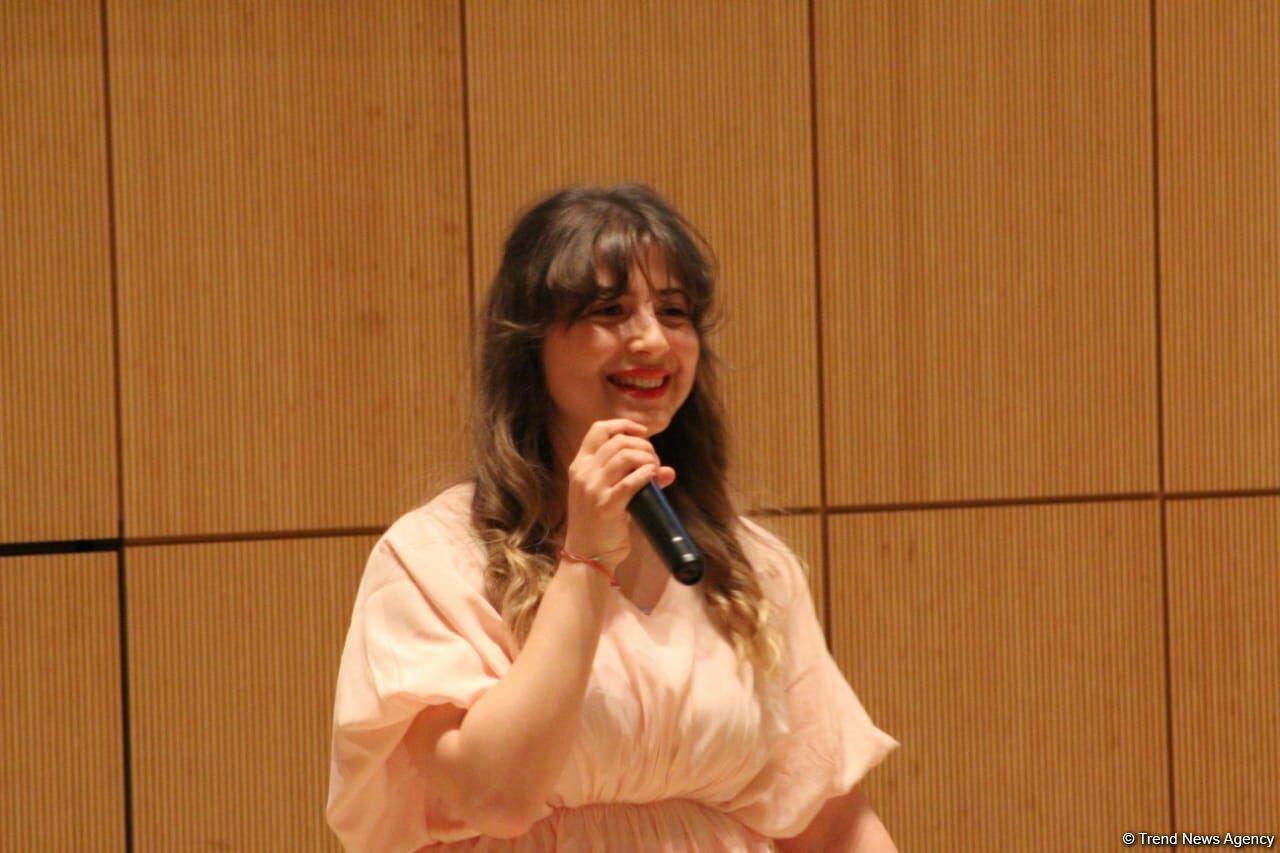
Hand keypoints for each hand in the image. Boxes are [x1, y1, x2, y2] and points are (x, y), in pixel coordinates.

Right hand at [562, 419, 675, 570]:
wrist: (587, 555)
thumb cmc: (599, 524)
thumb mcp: (609, 495)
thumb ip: (633, 478)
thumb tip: (669, 472)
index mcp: (580, 466)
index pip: (598, 430)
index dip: (624, 425)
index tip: (643, 432)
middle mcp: (583, 473)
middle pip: (618, 441)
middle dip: (643, 446)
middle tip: (654, 462)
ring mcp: (593, 488)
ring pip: (625, 455)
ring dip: (647, 459)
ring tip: (654, 471)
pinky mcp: (606, 505)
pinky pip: (631, 481)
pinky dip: (646, 474)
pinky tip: (653, 477)